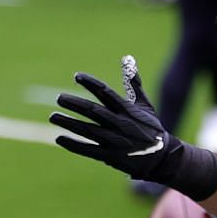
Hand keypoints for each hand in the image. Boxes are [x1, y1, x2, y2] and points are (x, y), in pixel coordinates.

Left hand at [52, 56, 216, 199]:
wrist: (162, 158)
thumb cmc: (151, 129)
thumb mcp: (146, 105)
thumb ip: (134, 84)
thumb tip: (128, 60)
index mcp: (127, 109)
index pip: (106, 92)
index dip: (91, 83)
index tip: (77, 76)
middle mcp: (119, 124)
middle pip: (92, 111)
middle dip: (74, 104)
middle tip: (59, 98)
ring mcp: (115, 141)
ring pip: (87, 130)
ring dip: (69, 123)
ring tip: (54, 117)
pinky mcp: (111, 156)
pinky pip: (88, 149)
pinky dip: (73, 144)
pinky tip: (60, 137)